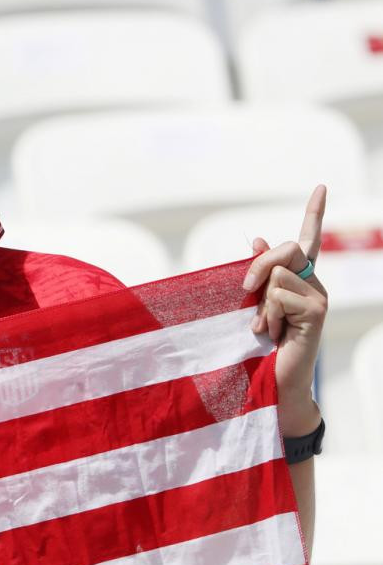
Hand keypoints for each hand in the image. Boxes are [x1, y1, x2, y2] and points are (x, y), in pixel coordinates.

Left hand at [242, 186, 327, 436]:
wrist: (272, 378)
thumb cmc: (260, 342)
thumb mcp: (255, 301)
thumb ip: (259, 273)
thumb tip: (257, 238)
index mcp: (299, 278)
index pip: (308, 239)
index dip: (315, 212)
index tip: (321, 186)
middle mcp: (314, 284)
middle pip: (288, 249)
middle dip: (259, 265)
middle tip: (244, 290)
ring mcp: (319, 298)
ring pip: (277, 276)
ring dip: (260, 303)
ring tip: (265, 327)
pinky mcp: (316, 313)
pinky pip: (279, 296)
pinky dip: (267, 316)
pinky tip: (273, 335)